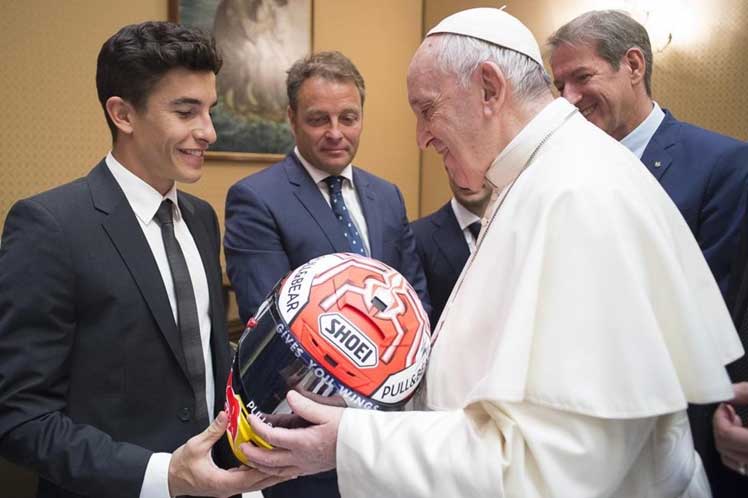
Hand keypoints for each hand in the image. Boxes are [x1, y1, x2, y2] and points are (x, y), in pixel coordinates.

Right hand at [168, 411, 289, 496]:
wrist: (169, 478)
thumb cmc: (180, 467)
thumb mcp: (196, 445)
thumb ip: (213, 430)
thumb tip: (224, 415)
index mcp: (222, 481)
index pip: (251, 477)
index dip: (268, 469)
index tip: (281, 461)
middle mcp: (228, 487)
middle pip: (258, 483)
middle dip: (276, 474)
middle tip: (293, 464)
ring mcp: (228, 487)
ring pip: (255, 483)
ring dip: (271, 475)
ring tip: (287, 466)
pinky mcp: (227, 484)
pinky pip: (248, 480)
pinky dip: (260, 474)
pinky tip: (268, 466)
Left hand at [241, 390, 342, 477]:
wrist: (363, 448)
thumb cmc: (349, 431)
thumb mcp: (328, 413)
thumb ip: (306, 405)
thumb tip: (291, 396)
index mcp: (303, 442)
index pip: (272, 436)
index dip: (258, 427)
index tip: (251, 419)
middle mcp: (301, 457)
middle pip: (269, 459)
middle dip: (252, 453)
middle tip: (242, 446)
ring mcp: (306, 465)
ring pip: (276, 471)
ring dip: (260, 465)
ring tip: (251, 460)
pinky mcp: (311, 469)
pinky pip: (287, 474)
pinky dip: (275, 472)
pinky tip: (274, 467)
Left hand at [713, 382, 747, 476]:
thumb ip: (747, 392)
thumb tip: (728, 390)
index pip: (727, 436)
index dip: (720, 418)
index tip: (725, 407)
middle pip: (724, 447)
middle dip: (722, 426)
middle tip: (730, 413)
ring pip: (732, 460)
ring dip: (728, 440)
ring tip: (738, 422)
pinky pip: (742, 466)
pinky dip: (737, 452)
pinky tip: (743, 434)